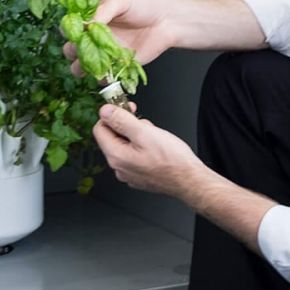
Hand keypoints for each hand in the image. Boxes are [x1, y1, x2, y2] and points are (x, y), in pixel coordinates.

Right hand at [63, 0, 171, 76]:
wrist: (167, 20)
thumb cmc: (145, 4)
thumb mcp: (121, 0)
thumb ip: (103, 10)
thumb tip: (87, 24)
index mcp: (93, 19)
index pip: (71, 28)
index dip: (70, 32)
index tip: (76, 34)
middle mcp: (96, 37)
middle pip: (73, 49)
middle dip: (73, 52)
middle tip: (82, 50)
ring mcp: (106, 52)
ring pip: (84, 65)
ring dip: (83, 68)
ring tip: (90, 65)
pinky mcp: (119, 65)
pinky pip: (105, 76)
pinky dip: (102, 79)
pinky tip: (106, 75)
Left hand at [90, 101, 207, 198]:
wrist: (190, 181)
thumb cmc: (172, 160)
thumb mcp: (145, 133)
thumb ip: (121, 120)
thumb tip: (105, 111)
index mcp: (116, 156)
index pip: (100, 129)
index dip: (112, 115)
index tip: (126, 109)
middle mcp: (119, 167)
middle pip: (112, 138)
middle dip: (127, 126)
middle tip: (144, 123)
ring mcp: (128, 173)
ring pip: (125, 146)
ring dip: (136, 136)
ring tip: (154, 137)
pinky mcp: (139, 176)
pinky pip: (134, 156)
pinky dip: (142, 148)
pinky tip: (156, 148)